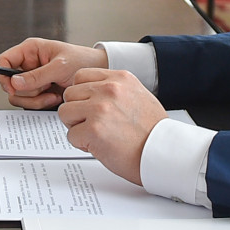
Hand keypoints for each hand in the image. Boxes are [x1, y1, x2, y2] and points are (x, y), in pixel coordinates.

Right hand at [0, 37, 107, 109]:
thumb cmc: (82, 61)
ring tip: (53, 94)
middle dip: (27, 91)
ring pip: (19, 96)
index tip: (13, 87)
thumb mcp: (60, 67)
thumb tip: (14, 82)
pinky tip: (55, 98)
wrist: (99, 73)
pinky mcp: (39, 92)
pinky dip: (42, 104)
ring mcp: (33, 80)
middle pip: (10, 83)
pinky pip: (30, 103)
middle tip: (45, 89)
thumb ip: (37, 75)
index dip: (4, 74)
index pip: (4, 60)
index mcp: (30, 51)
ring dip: (35, 99)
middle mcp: (28, 65)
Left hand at [56, 68, 167, 184]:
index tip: (89, 106)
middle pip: (70, 94)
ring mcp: (99, 109)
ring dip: (77, 127)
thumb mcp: (138, 96)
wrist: (163, 153)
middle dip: (77, 111)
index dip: (81, 94)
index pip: (80, 76)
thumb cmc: (152, 131)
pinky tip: (99, 146)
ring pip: (65, 113)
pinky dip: (82, 144)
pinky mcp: (93, 130)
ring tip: (96, 135)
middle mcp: (108, 89)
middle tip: (93, 125)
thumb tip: (92, 91)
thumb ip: (115, 89)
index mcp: (120, 79)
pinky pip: (71, 136)